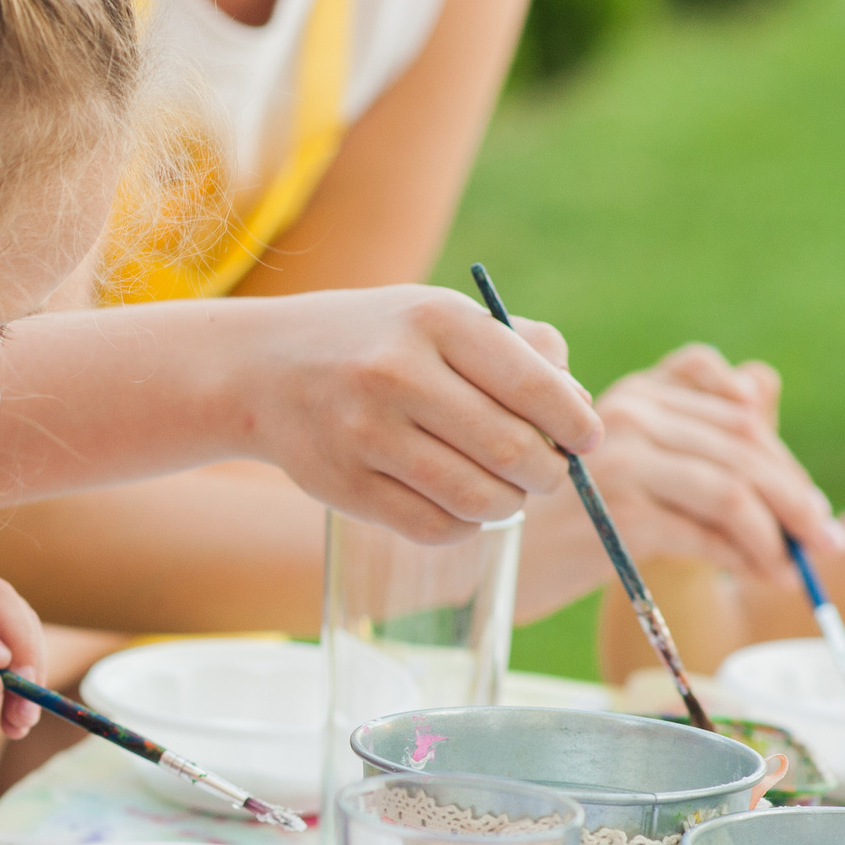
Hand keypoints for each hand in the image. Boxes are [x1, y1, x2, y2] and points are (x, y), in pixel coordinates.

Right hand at [228, 287, 602, 541]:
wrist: (260, 368)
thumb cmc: (375, 342)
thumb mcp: (439, 315)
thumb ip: (519, 348)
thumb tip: (579, 410)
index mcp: (435, 322)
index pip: (534, 385)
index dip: (575, 424)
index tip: (585, 439)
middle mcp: (397, 374)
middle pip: (512, 450)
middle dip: (549, 472)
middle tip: (548, 472)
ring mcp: (365, 433)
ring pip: (479, 499)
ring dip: (510, 503)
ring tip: (506, 489)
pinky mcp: (344, 486)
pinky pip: (436, 528)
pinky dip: (465, 525)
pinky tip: (459, 502)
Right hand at [519, 345, 843, 620]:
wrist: (491, 563)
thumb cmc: (564, 519)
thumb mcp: (632, 466)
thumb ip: (692, 428)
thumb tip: (762, 386)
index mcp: (634, 392)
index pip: (735, 404)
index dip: (780, 451)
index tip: (804, 498)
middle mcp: (628, 411)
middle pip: (743, 444)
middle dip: (795, 497)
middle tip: (826, 540)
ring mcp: (623, 458)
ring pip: (734, 489)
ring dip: (778, 534)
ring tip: (796, 569)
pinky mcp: (622, 512)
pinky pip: (708, 533)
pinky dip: (746, 558)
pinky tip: (758, 575)